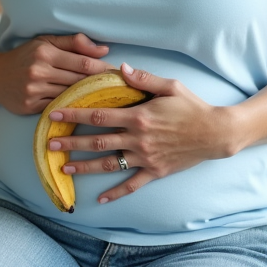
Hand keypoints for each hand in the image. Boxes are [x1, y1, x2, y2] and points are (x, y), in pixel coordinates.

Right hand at [0, 33, 114, 114]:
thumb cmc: (25, 56)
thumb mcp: (46, 42)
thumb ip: (75, 42)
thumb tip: (104, 49)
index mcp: (45, 52)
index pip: (83, 63)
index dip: (103, 69)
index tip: (118, 74)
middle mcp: (39, 71)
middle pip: (79, 81)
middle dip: (100, 85)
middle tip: (120, 90)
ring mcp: (33, 91)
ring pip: (70, 96)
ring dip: (89, 99)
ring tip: (108, 101)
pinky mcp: (30, 107)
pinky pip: (58, 108)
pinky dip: (72, 109)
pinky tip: (86, 110)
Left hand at [47, 63, 243, 203]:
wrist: (215, 133)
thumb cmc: (192, 106)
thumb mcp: (170, 86)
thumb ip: (143, 78)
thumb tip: (120, 67)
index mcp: (138, 116)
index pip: (99, 114)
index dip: (75, 114)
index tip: (55, 114)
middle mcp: (138, 138)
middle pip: (97, 141)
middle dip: (71, 143)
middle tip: (50, 145)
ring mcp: (145, 157)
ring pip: (109, 164)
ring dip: (85, 167)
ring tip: (64, 169)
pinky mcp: (154, 172)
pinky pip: (132, 184)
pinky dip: (116, 193)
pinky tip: (100, 199)